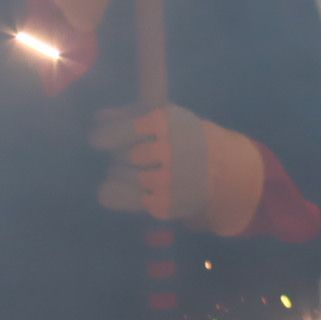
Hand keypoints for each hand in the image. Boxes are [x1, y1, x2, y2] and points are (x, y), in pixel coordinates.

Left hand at [92, 103, 269, 235]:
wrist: (224, 169)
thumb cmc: (184, 136)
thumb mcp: (163, 114)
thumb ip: (128, 114)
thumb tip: (97, 119)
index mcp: (164, 123)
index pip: (112, 135)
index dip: (103, 138)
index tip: (102, 140)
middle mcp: (167, 152)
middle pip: (116, 157)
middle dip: (120, 156)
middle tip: (135, 156)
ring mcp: (166, 182)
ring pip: (113, 178)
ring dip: (118, 174)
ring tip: (136, 170)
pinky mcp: (162, 205)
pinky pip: (115, 198)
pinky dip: (116, 192)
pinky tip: (133, 187)